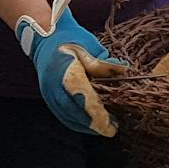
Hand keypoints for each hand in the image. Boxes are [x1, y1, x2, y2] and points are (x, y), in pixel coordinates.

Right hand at [14, 0, 126, 137]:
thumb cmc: (69, 39)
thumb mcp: (88, 46)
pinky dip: (75, 122)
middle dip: (94, 124)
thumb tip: (123, 72)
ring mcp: (48, 93)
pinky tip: (88, 125)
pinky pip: (61, 114)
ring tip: (104, 128)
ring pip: (67, 116)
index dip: (97, 115)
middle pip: (75, 112)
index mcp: (66, 72)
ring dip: (85, 125)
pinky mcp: (48, 96)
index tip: (110, 125)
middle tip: (112, 129)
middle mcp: (54, 86)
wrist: (44, 38)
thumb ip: (103, 63)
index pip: (84, 99)